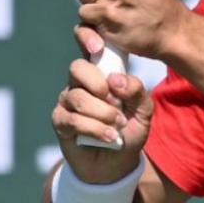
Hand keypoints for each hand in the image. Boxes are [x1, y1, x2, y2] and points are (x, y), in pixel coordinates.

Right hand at [54, 26, 155, 180]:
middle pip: (77, 68)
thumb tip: (116, 79)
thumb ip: (137, 93)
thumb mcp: (143, 113)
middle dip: (96, 82)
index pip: (88, 46)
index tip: (98, 47)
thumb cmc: (130, 132)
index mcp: (102, 74)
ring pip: (76, 96)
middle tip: (114, 100)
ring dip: (102, 112)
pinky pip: (71, 119)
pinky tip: (110, 137)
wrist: (118, 164)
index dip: (87, 38)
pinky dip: (94, 128)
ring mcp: (67, 101)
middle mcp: (80, 83)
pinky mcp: (60, 121)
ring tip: (118, 125)